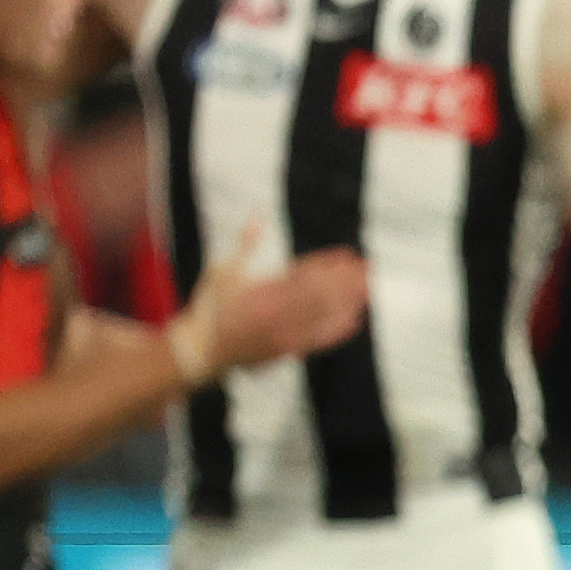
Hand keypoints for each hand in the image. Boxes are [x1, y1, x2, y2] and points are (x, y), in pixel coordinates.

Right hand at [172, 227, 371, 377]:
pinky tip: (354, 319)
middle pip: (320, 294)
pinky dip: (337, 330)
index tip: (348, 254)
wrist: (201, 351)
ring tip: (369, 289)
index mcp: (260, 291)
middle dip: (346, 279)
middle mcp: (275, 314)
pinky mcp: (286, 352)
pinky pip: (318, 340)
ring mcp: (283, 335)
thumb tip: (259, 217)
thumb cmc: (210, 308)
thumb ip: (245, 245)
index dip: (329, 263)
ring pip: (323, 316)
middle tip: (369, 267)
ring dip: (349, 301)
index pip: (303, 273)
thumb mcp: (222, 271)